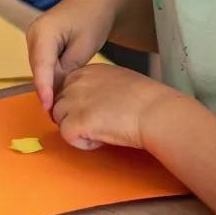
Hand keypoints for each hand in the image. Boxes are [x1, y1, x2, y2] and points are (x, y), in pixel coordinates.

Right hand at [26, 0, 115, 112]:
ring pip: (41, 69)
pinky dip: (53, 77)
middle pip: (38, 69)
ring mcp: (35, 38)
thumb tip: (56, 91)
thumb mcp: (85, 45)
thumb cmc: (93, 19)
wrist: (96, 2)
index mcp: (44, 30)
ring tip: (61, 107)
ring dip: (50, 85)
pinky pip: (44, 65)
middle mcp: (33, 34)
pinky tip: (62, 92)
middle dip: (47, 90)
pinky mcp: (40, 44)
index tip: (48, 107)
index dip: (44, 88)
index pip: (41, 65)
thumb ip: (68, 68)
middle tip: (58, 115)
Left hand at [52, 63, 177, 151]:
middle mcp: (76, 82)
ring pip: (59, 119)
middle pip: (59, 103)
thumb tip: (92, 100)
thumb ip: (99, 85)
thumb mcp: (118, 80)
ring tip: (102, 131)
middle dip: (73, 116)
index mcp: (87, 71)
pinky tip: (101, 140)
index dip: (77, 104)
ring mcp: (73, 101)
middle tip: (99, 124)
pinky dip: (83, 143)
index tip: (95, 112)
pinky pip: (67, 136)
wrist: (156, 112)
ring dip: (77, 129)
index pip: (66, 88)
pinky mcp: (75, 122)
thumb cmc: (147, 100)